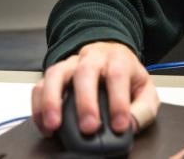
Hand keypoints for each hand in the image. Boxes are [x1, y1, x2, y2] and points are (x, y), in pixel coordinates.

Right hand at [31, 41, 158, 136]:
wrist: (109, 54)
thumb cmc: (126, 76)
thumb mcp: (144, 89)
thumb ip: (142, 108)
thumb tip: (130, 125)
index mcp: (117, 59)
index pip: (118, 75)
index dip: (119, 101)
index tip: (120, 125)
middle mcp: (91, 58)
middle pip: (85, 72)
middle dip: (85, 101)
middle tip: (88, 128)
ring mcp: (70, 64)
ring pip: (55, 74)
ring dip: (52, 100)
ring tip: (54, 125)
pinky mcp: (54, 75)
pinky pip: (39, 85)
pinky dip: (38, 106)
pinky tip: (44, 125)